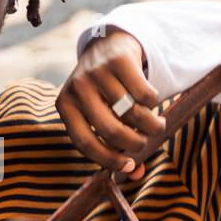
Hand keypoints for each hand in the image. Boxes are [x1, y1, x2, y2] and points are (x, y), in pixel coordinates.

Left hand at [57, 29, 166, 180]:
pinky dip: (154, 103)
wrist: (108, 46)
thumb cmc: (103, 93)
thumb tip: (136, 173)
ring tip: (155, 126)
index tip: (129, 166)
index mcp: (65, 106)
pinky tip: (151, 102)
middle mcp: (77, 87)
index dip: (108, 159)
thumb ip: (114, 145)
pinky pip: (144, 94)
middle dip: (134, 143)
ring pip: (132, 112)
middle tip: (145, 143)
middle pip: (111, 129)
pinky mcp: (119, 60)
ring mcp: (96, 71)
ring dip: (150, 125)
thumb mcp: (99, 115)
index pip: (84, 142)